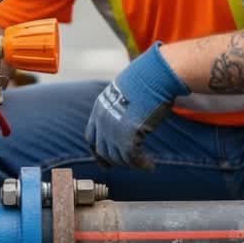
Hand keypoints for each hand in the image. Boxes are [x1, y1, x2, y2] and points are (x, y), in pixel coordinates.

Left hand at [85, 42, 188, 169]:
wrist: (152, 76)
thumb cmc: (145, 81)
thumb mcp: (124, 93)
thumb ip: (120, 108)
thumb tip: (129, 117)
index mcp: (99, 109)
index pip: (91, 138)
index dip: (98, 152)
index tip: (105, 162)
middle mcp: (102, 120)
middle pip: (103, 151)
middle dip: (115, 161)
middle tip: (130, 165)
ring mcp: (113, 129)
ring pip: (118, 157)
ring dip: (131, 164)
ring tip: (144, 165)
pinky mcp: (127, 135)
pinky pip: (132, 158)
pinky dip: (141, 164)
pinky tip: (150, 166)